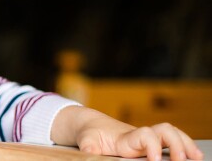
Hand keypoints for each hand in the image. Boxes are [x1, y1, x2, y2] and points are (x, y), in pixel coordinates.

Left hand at [54, 106, 203, 160]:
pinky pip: (172, 141)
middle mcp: (141, 136)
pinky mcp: (151, 144)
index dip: (152, 146)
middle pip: (166, 131)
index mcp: (127, 138)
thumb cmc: (91, 133)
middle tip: (180, 160)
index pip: (146, 135)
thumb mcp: (86, 140)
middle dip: (177, 144)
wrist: (93, 124)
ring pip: (173, 134)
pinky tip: (193, 155)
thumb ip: (89, 146)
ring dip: (186, 144)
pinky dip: (185, 146)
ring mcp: (148, 139)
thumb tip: (89, 150)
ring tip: (196, 158)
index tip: (154, 159)